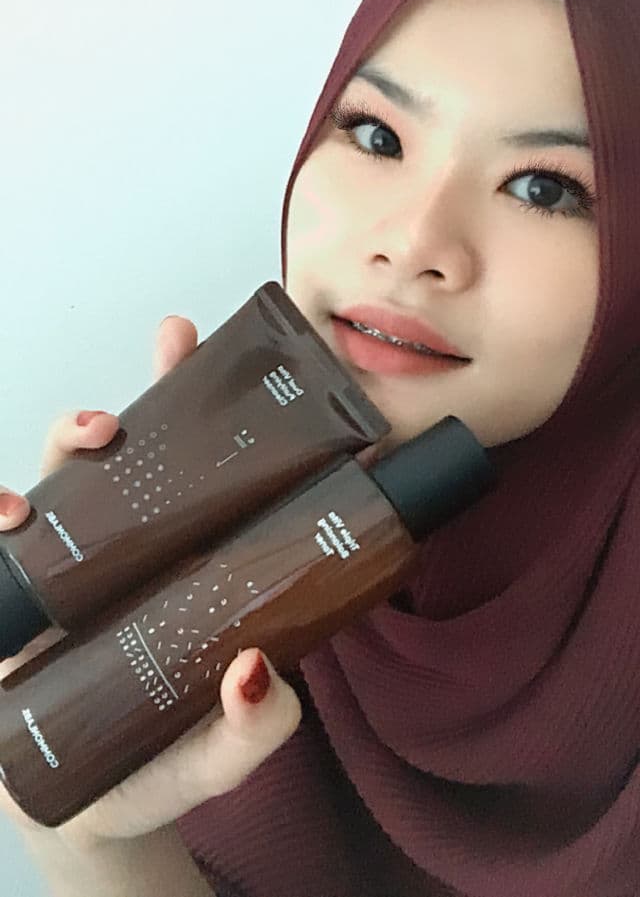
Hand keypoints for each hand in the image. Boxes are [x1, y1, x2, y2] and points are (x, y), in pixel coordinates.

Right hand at [0, 315, 301, 848]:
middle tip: (114, 423)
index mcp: (183, 559)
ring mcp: (64, 571)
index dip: (192, 398)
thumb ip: (254, 727)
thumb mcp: (220, 750)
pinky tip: (4, 518)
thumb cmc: (157, 762)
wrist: (81, 810)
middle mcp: (122, 550)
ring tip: (63, 463)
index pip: (192, 466)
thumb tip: (256, 670)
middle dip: (112, 416)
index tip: (190, 343)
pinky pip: (1, 546)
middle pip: (115, 462)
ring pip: (52, 488)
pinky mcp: (16, 599)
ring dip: (53, 456)